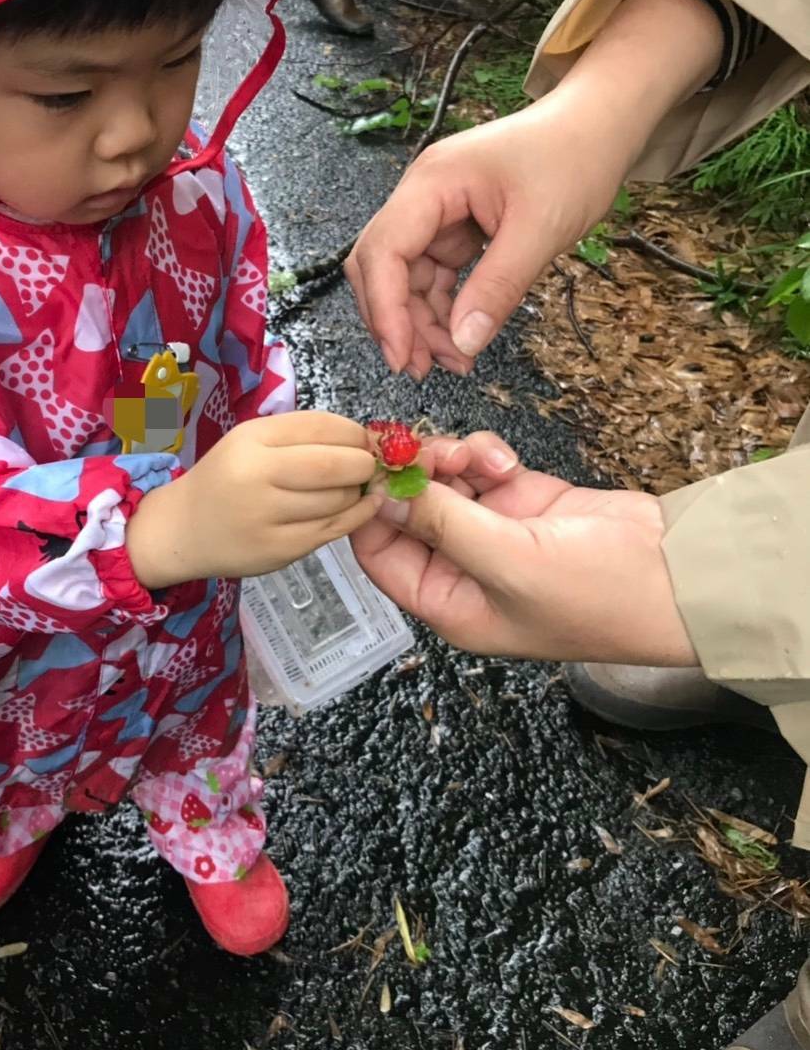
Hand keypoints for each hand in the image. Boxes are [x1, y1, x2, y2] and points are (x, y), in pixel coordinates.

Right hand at [127, 411, 381, 587]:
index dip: (352, 431)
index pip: (319, 426)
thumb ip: (298, 436)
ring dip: (358, 490)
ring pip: (337, 499)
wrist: (182, 531)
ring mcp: (268, 517)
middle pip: (333, 464)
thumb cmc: (224, 480)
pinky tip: (363, 506)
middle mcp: (256, 476)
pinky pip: (333, 530)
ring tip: (357, 486)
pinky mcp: (280, 550)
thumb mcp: (248, 442)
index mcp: (250, 440)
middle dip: (363, 462)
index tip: (363, 438)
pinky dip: (358, 515)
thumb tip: (359, 438)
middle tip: (369, 463)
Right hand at [346, 0, 726, 378]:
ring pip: (406, 278)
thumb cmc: (574, 159)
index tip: (402, 356)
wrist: (600, 124)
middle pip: (381, 266)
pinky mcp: (455, 226)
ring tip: (455, 362)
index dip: (385, 309)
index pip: (383, 251)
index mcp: (432, 184)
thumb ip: (498, 288)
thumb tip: (463, 345)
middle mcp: (423, 196)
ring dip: (421, 322)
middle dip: (396, 320)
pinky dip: (443, 309)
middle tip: (424, 368)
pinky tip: (461, 338)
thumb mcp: (540, 229)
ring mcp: (437, 212)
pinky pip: (434, 275)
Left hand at [351, 432, 696, 665]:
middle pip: (409, 509)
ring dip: (454, 458)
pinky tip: (509, 462)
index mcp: (449, 603)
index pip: (379, 553)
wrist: (681, 574)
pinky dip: (487, 455)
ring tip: (483, 459)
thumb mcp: (507, 560)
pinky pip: (480, 466)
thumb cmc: (600, 594)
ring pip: (444, 480)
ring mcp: (494, 532)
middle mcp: (464, 570)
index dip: (370, 508)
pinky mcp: (524, 501)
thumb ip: (440, 524)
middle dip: (415, 473)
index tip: (369, 464)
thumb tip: (380, 493)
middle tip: (426, 446)